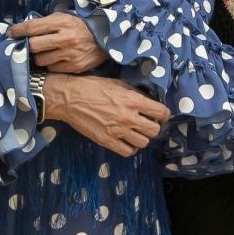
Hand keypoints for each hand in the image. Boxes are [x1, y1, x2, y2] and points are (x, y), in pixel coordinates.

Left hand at [9, 13, 106, 73]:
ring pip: (41, 60)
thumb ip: (45, 23)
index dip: (18, 31)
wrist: (106, 38)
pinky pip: (52, 69)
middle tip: (24, 46)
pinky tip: (53, 59)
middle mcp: (65, 38)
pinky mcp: (74, 67)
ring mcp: (70, 54)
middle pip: (34, 46)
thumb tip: (21, 30)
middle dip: (27, 46)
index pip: (32, 27)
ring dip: (38, 57)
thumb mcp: (63, 18)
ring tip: (42, 52)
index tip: (10, 34)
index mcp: (61, 22)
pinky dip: (49, 64)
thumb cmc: (79, 26)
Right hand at [41, 73, 165, 157]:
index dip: (164, 114)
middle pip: (155, 130)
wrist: (69, 98)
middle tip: (148, 123)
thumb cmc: (92, 87)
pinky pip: (127, 151)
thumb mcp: (118, 83)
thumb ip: (135, 93)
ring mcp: (118, 131)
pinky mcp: (107, 141)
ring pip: (143, 142)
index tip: (160, 114)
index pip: (161, 112)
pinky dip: (130, 148)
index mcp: (133, 100)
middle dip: (154, 126)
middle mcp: (128, 117)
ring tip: (136, 132)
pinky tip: (127, 141)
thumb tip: (149, 101)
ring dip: (142, 138)